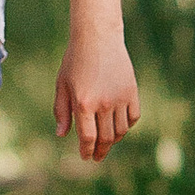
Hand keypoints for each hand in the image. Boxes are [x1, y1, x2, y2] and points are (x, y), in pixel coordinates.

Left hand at [54, 28, 139, 161]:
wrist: (98, 38)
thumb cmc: (75, 61)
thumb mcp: (62, 84)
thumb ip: (61, 111)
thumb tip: (62, 135)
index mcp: (83, 103)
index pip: (88, 137)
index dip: (87, 151)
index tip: (85, 156)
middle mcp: (103, 103)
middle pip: (105, 138)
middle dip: (100, 151)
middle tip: (97, 157)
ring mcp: (120, 98)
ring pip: (121, 130)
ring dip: (113, 140)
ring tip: (106, 142)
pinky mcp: (132, 92)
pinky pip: (133, 117)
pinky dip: (127, 125)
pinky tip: (119, 126)